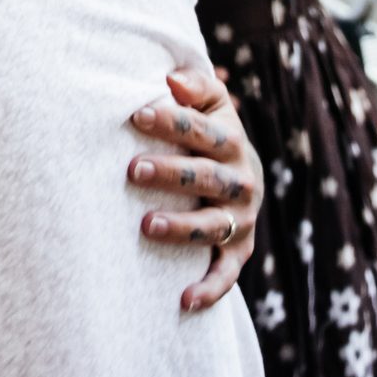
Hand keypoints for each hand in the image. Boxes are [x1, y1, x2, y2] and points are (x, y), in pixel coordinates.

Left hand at [128, 66, 261, 311]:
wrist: (243, 176)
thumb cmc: (209, 133)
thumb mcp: (211, 104)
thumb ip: (195, 86)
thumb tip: (171, 77)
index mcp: (231, 142)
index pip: (203, 130)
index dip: (172, 121)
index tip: (138, 114)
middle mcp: (241, 182)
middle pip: (207, 177)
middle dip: (171, 173)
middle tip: (133, 169)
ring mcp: (240, 219)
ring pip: (213, 226)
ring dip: (181, 227)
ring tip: (145, 225)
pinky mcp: (238, 252)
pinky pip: (226, 275)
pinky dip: (209, 289)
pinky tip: (183, 299)